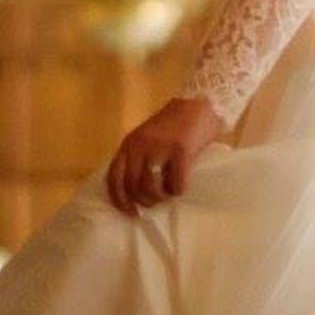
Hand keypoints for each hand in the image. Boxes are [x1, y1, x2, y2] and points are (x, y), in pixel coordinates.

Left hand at [105, 94, 225, 215]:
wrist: (200, 103)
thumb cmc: (174, 124)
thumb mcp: (147, 139)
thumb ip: (138, 158)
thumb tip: (135, 192)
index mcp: (129, 144)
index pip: (114, 177)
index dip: (119, 199)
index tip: (130, 212)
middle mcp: (140, 146)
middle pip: (133, 186)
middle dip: (144, 200)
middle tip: (155, 202)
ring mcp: (160, 148)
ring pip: (150, 187)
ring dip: (160, 197)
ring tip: (168, 194)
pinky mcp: (181, 151)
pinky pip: (175, 183)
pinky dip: (177, 191)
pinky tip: (181, 187)